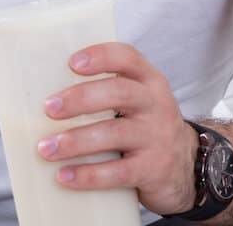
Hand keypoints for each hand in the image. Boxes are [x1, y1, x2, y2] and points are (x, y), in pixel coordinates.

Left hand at [37, 42, 199, 215]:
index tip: (72, 63)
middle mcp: (155, 104)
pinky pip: (118, 172)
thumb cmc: (145, 127)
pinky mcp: (153, 169)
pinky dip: (88, 175)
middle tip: (49, 109)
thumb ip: (105, 93)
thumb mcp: (136, 102)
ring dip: (75, 141)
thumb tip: (45, 96)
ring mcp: (156, 137)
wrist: (186, 167)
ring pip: (114, 134)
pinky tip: (65, 176)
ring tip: (46, 148)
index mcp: (148, 80)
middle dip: (80, 99)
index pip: (127, 57)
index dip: (100, 56)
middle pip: (118, 92)